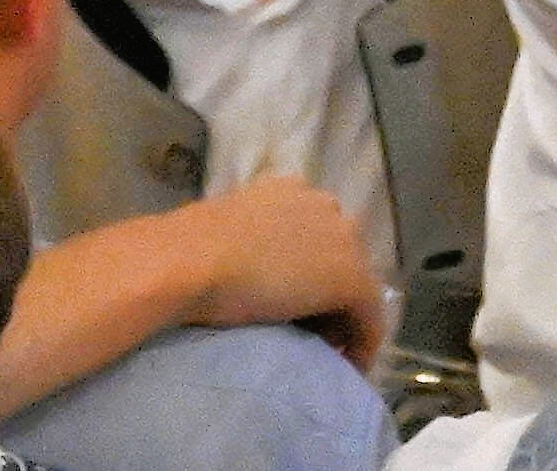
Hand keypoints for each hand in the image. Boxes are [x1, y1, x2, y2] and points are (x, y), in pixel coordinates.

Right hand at [170, 175, 388, 366]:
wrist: (188, 261)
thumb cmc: (187, 250)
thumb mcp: (225, 236)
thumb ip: (248, 244)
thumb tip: (247, 271)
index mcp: (290, 191)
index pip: (315, 234)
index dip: (309, 272)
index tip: (294, 306)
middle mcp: (323, 205)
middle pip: (340, 255)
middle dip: (329, 293)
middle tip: (310, 330)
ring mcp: (342, 239)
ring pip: (356, 283)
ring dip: (344, 316)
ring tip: (324, 349)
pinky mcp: (351, 278)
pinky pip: (369, 315)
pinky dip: (362, 341)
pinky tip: (347, 366)